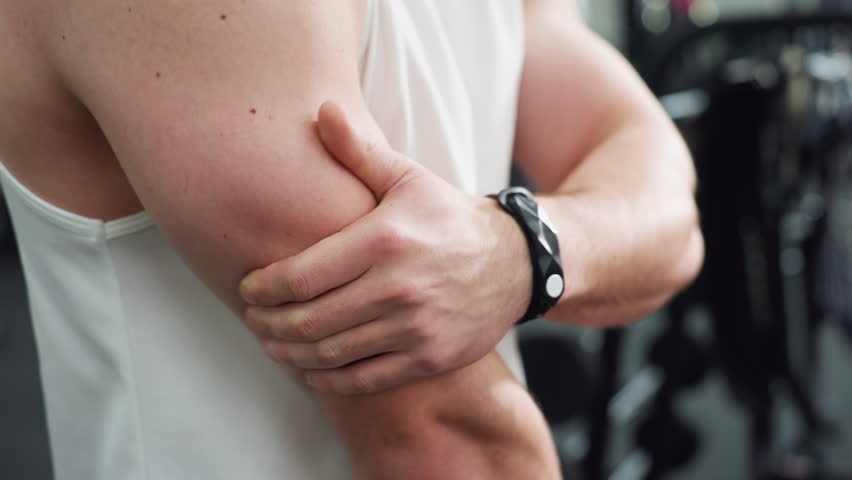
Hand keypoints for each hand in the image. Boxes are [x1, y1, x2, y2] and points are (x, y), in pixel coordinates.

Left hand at [239, 101, 531, 394]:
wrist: (516, 263)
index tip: (246, 289)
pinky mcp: (429, 358)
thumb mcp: (408, 178)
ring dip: (290, 354)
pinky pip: (365, 379)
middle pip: (308, 320)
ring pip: (331, 354)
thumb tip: (321, 109)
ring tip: (272, 343)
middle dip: (268, 324)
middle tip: (252, 319)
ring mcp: (414, 328)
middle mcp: (397, 288)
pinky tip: (311, 370)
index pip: (301, 276)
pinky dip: (329, 380)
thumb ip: (359, 151)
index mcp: (383, 240)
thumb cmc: (450, 219)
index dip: (262, 288)